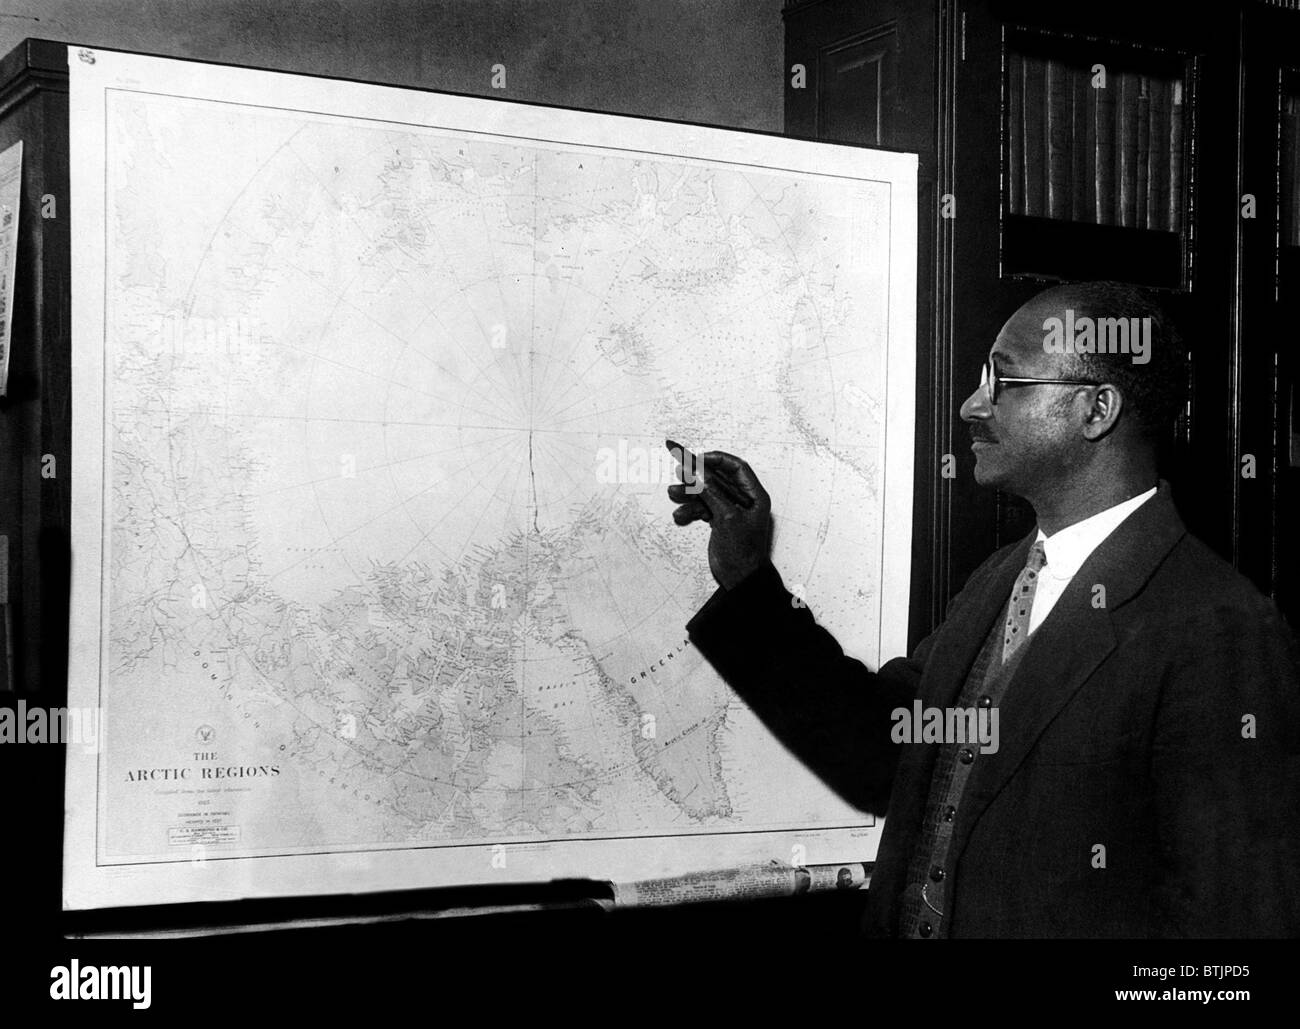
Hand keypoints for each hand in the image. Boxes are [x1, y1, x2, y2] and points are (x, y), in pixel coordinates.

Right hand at [665, 441, 772, 588]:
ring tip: (674, 493)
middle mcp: (743, 500)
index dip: (716, 460)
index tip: (698, 458)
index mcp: (754, 496)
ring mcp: (730, 510)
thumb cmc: (743, 552)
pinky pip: (703, 508)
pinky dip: (691, 510)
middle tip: (679, 471)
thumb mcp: (727, 518)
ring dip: (690, 493)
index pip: (736, 468)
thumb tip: (699, 472)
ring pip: (707, 493)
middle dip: (697, 476)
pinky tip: (681, 515)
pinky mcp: (720, 521)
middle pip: (718, 479)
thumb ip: (712, 493)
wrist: (740, 578)